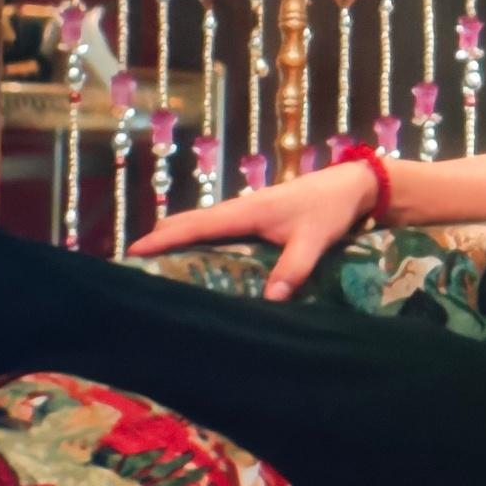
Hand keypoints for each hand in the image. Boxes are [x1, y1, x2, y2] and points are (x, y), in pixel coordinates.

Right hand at [127, 156, 381, 301]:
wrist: (353, 185)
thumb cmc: (330, 209)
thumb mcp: (314, 241)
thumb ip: (292, 269)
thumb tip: (269, 300)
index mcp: (246, 211)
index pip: (195, 226)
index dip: (163, 239)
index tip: (133, 251)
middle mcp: (240, 208)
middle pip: (190, 222)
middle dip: (161, 239)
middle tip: (134, 263)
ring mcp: (247, 211)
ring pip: (203, 224)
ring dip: (178, 238)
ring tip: (155, 262)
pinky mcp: (257, 216)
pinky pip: (218, 228)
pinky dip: (198, 238)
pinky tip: (196, 255)